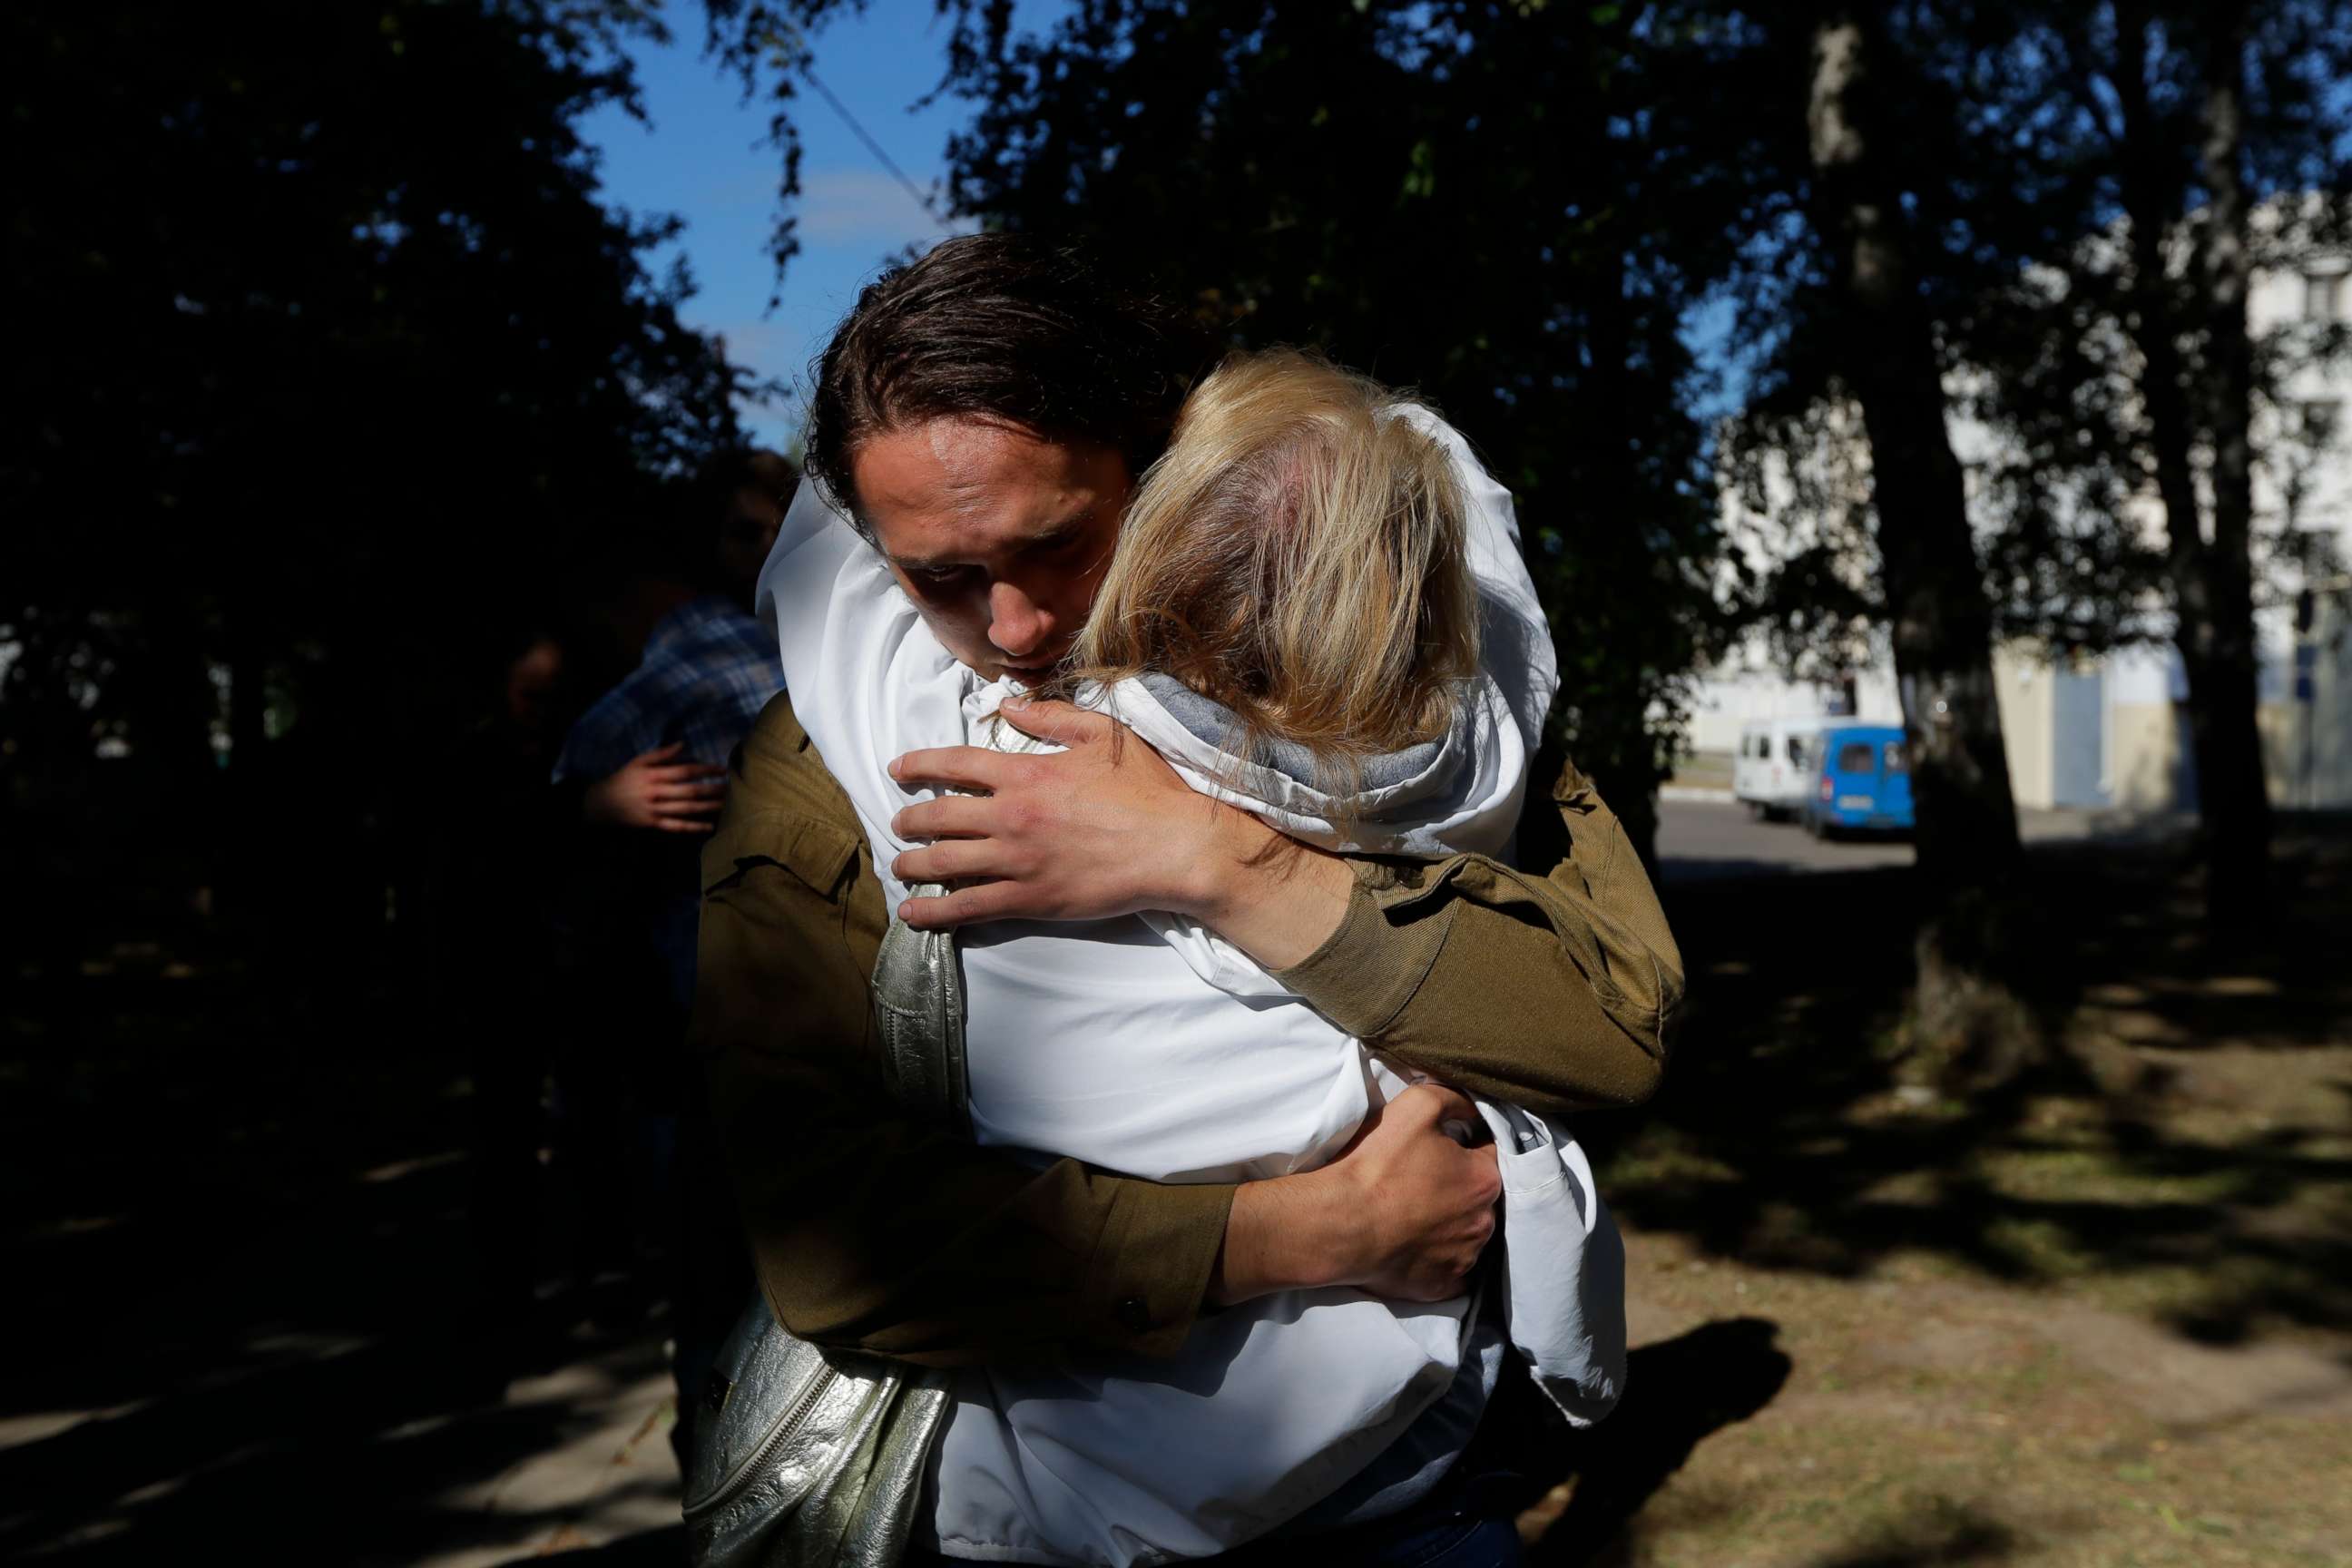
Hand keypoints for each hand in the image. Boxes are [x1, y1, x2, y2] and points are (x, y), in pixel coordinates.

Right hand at [580, 742, 726, 833]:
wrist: (600, 804)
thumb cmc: (622, 779)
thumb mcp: (637, 762)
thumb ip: (661, 754)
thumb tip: (683, 744)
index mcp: (654, 775)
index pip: (686, 771)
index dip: (706, 770)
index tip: (723, 769)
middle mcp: (656, 793)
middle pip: (690, 792)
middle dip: (713, 790)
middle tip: (732, 788)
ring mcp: (655, 811)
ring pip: (687, 810)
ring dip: (708, 807)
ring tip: (727, 804)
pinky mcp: (653, 824)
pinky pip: (676, 827)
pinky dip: (693, 827)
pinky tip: (709, 826)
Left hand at [888, 698, 1352, 964]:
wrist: (1176, 847)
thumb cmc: (1146, 790)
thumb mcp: (1103, 735)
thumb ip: (1051, 718)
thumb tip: (1009, 707)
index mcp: (1026, 773)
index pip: (954, 763)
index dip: (918, 764)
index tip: (897, 769)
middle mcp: (1011, 816)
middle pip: (938, 816)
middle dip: (909, 820)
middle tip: (898, 823)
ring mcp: (1018, 861)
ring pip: (944, 864)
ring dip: (912, 864)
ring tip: (899, 866)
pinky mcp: (1030, 899)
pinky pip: (969, 907)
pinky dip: (935, 912)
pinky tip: (913, 914)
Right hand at [1212, 1084, 1500, 1305]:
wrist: (1340, 1225)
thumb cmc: (1379, 1164)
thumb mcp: (1416, 1106)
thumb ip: (1453, 1097)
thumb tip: (1472, 1105)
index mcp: (1484, 1179)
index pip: (1490, 1152)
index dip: (1467, 1143)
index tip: (1441, 1145)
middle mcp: (1484, 1222)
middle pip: (1480, 1196)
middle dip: (1460, 1186)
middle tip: (1423, 1180)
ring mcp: (1465, 1259)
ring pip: (1467, 1233)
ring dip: (1451, 1222)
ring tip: (1415, 1214)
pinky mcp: (1443, 1286)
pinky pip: (1450, 1268)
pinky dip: (1438, 1256)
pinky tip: (1414, 1244)